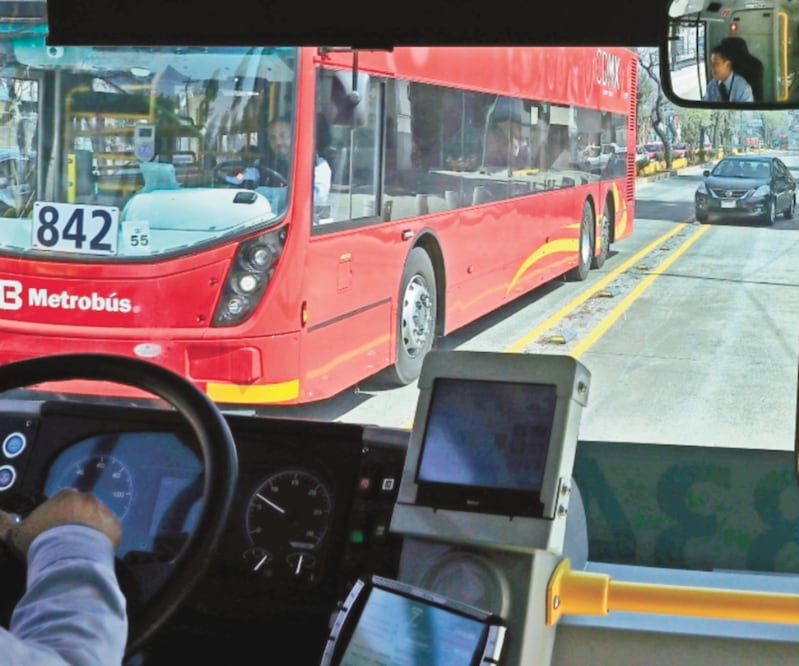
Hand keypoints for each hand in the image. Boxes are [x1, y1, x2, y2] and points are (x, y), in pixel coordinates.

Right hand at [0, 489, 121, 556]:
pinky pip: (110, 532)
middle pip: (82, 508)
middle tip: (68, 541)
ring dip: (92, 530)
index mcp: (65, 495)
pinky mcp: (116, 526)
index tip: (54, 530)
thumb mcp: (17, 532)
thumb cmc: (41, 540)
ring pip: (97, 519)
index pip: (63, 501)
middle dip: (76, 521)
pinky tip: (93, 552)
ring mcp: (104, 511)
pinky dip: (104, 540)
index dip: (58, 516)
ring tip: (81, 549)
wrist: (68, 555)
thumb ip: (5, 523)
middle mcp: (87, 498)